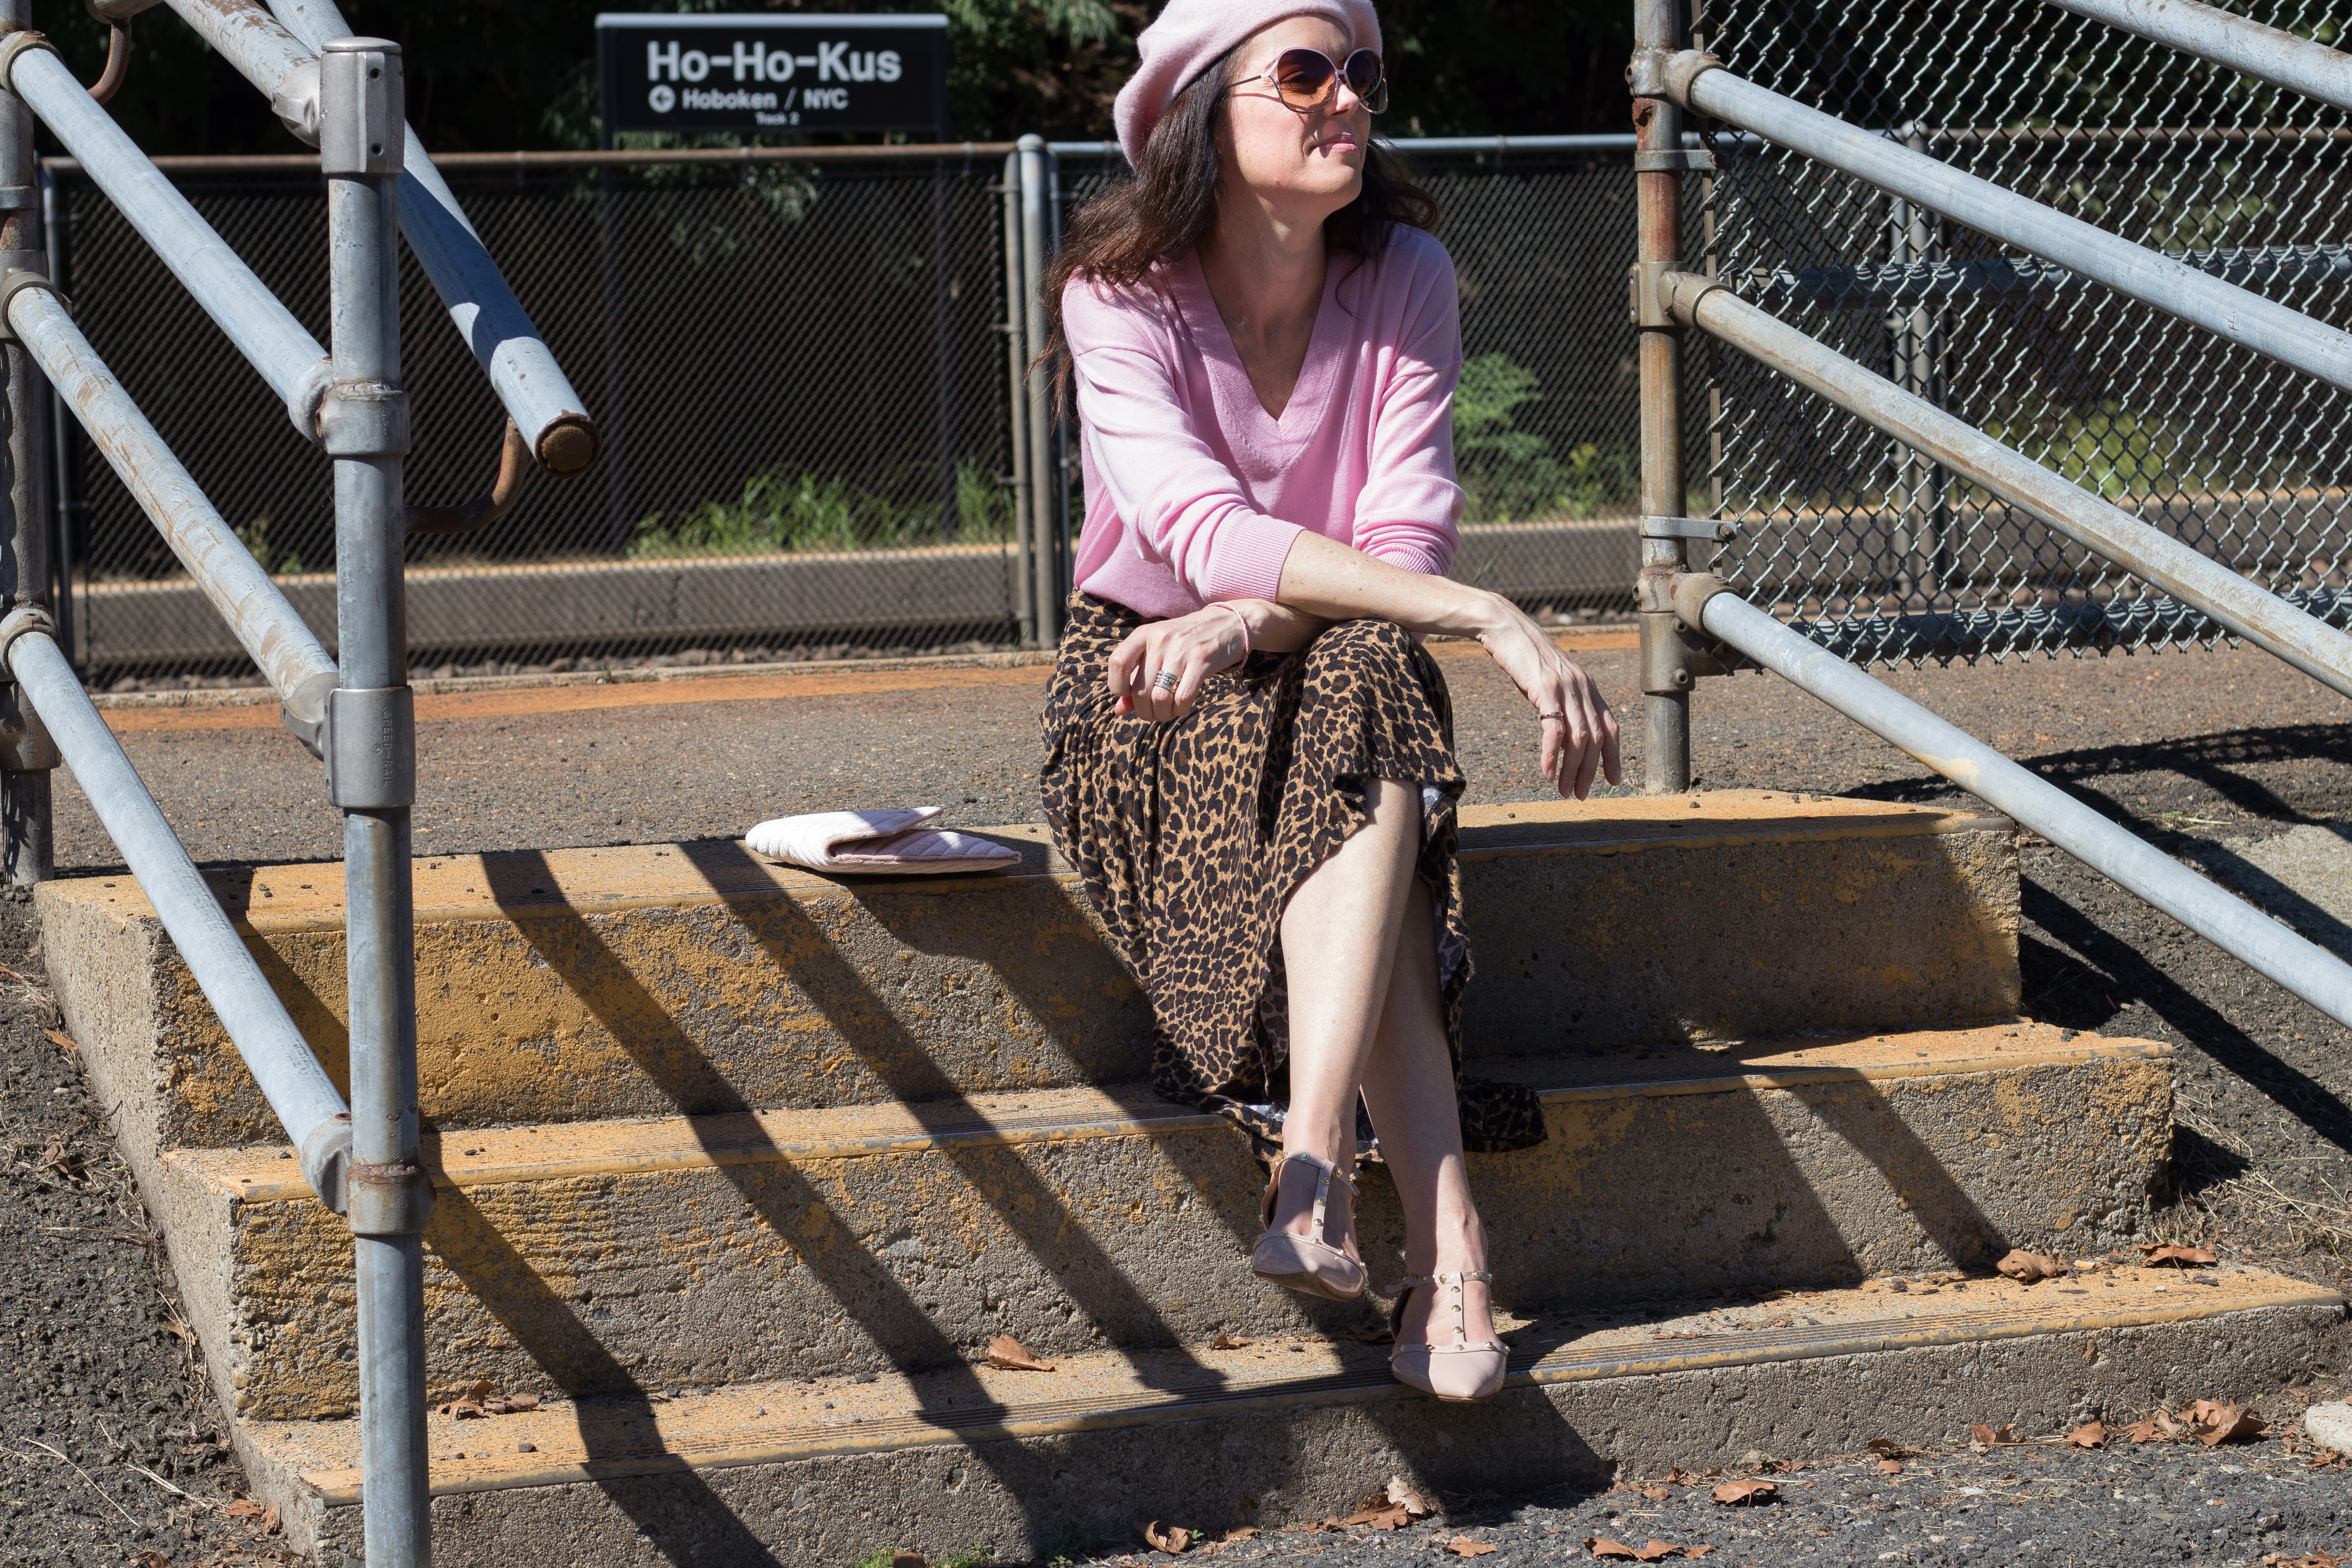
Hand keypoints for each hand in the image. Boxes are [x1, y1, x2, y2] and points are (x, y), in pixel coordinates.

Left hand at [1105, 603, 1251, 721]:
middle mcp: (1160, 639)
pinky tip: (1183, 706)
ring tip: (1168, 711)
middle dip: (1145, 711)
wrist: (1227, 624)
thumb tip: (1119, 710)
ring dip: (1163, 714)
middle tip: (1154, 713)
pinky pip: (1183, 697)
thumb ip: (1136, 679)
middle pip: (1140, 690)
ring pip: (1160, 697)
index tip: (1129, 695)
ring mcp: (1182, 649)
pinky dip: (1180, 709)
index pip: (1118, 662)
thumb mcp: (1157, 652)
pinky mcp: (1202, 661)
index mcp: (1144, 634)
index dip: (1118, 686)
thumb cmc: (1185, 642)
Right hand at [1473, 596, 1622, 798]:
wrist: (1504, 626)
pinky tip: (1547, 772)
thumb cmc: (1523, 655)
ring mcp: (1566, 687)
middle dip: (1589, 771)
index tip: (1612, 781)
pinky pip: (1554, 729)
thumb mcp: (1552, 679)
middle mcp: (1583, 687)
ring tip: (1563, 790)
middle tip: (1577, 794)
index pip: (1610, 726)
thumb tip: (1565, 730)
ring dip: (1572, 769)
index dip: (1613, 756)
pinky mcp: (1545, 688)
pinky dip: (1552, 755)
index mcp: (1588, 686)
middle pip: (1596, 738)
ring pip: (1579, 738)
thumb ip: (1564, 701)